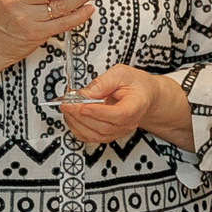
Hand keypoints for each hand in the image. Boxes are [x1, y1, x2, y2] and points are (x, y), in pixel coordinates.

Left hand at [58, 64, 193, 151]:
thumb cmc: (136, 85)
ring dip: (77, 123)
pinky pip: (91, 138)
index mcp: (136, 107)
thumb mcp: (122, 73)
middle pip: (103, 127)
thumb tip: (86, 93)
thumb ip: (104, 82)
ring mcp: (118, 132)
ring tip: (67, 109)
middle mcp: (128, 124)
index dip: (99, 112)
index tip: (82, 105)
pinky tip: (71, 117)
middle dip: (80, 116)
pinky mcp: (109, 135)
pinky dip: (78, 129)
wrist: (144, 96)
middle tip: (66, 104)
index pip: (118, 115)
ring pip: (95, 135)